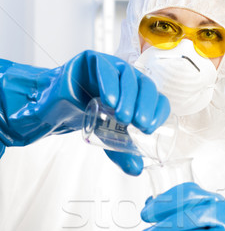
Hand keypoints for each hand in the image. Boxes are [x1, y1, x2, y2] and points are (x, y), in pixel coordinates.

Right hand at [0, 51, 169, 173]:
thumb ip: (123, 153)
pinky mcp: (94, 59)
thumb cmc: (91, 116)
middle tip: (141, 125)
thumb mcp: (109, 136)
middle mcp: (131, 77)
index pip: (158, 98)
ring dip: (129, 98)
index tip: (150, 128)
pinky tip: (109, 100)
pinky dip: (110, 84)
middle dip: (146, 106)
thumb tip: (137, 171)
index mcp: (141, 94)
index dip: (158, 111)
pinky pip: (106, 68)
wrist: (59, 105)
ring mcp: (113, 66)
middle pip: (146, 86)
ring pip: (128, 76)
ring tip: (123, 118)